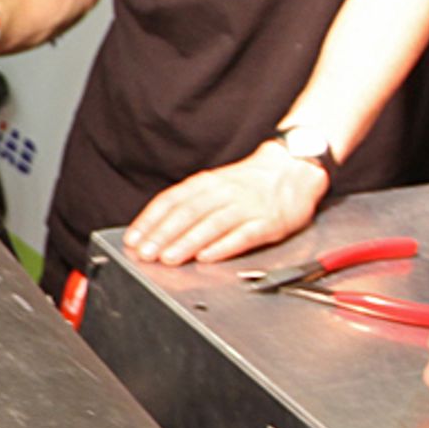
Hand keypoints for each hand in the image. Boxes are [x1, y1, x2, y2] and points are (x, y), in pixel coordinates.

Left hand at [122, 143, 324, 265]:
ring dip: (187, 242)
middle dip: (163, 235)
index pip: (172, 200)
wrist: (294, 168)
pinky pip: (243, 235)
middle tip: (145, 253)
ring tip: (169, 258)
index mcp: (207, 183)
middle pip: (188, 213)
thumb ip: (190, 202)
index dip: (151, 220)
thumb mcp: (216, 184)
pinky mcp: (268, 223)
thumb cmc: (250, 182)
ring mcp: (246, 207)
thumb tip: (156, 227)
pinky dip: (223, 246)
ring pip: (212, 224)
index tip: (134, 239)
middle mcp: (224, 193)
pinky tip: (207, 257)